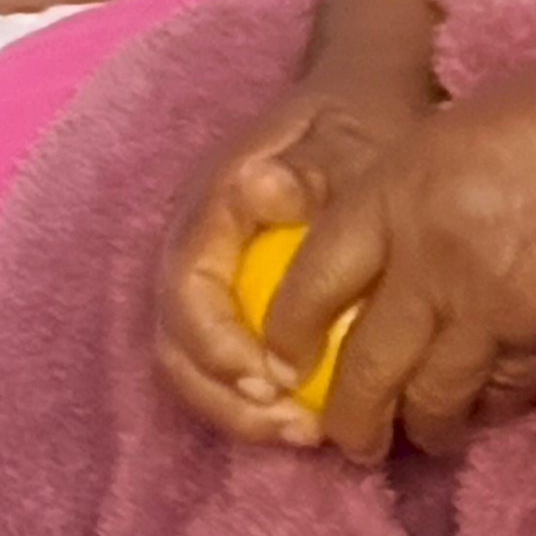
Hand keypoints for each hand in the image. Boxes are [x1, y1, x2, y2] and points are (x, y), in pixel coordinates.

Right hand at [156, 81, 418, 440]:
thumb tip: (256, 189)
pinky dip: (255, 400)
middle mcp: (193, 247)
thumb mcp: (346, 136)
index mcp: (211, 207)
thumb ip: (306, 168)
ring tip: (307, 434)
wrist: (356, 101)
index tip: (274, 381)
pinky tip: (310, 419)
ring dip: (240, 410)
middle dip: (228, 398)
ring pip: (192, 365)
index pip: (186, 290)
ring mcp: (209, 278)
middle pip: (176, 345)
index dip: (216, 345)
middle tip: (299, 429)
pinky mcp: (232, 302)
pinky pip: (223, 363)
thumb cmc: (359, 122)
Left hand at [231, 22, 535, 467]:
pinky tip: (489, 403)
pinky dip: (493, 407)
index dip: (287, 336)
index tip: (283, 362)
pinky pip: (508, 397)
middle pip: (367, 370)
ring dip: (424, 426)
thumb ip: (401, 204)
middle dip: (349, 420)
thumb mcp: (451, 135)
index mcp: (402, 188)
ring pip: (438, 402)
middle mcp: (441, 255)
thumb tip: (360, 282)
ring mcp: (504, 305)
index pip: (314, 284)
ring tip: (421, 433)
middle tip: (347, 438)